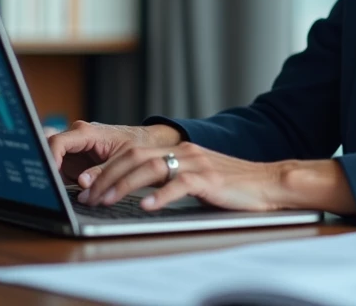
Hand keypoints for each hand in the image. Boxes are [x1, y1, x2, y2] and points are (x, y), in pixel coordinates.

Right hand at [46, 120, 180, 183]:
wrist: (145, 143)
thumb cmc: (137, 144)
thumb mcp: (123, 159)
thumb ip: (102, 171)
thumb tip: (83, 183)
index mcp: (87, 132)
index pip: (58, 142)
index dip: (50, 159)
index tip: (49, 176)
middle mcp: (76, 138)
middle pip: (49, 150)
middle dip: (46, 168)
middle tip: (47, 188)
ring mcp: (73, 150)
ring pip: (51, 161)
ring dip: (51, 177)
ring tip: (53, 193)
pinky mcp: (74, 162)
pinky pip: (59, 171)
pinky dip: (58, 182)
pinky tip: (60, 193)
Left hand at [77, 141, 288, 211]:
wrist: (269, 182)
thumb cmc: (233, 186)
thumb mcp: (195, 177)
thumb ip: (170, 178)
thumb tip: (138, 190)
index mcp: (179, 149)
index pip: (133, 152)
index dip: (107, 167)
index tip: (86, 183)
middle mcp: (184, 151)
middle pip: (135, 157)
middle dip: (106, 177)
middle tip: (87, 195)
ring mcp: (197, 163)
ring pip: (151, 167)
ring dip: (123, 185)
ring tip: (105, 201)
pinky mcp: (210, 179)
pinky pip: (180, 184)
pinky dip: (160, 196)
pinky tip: (146, 207)